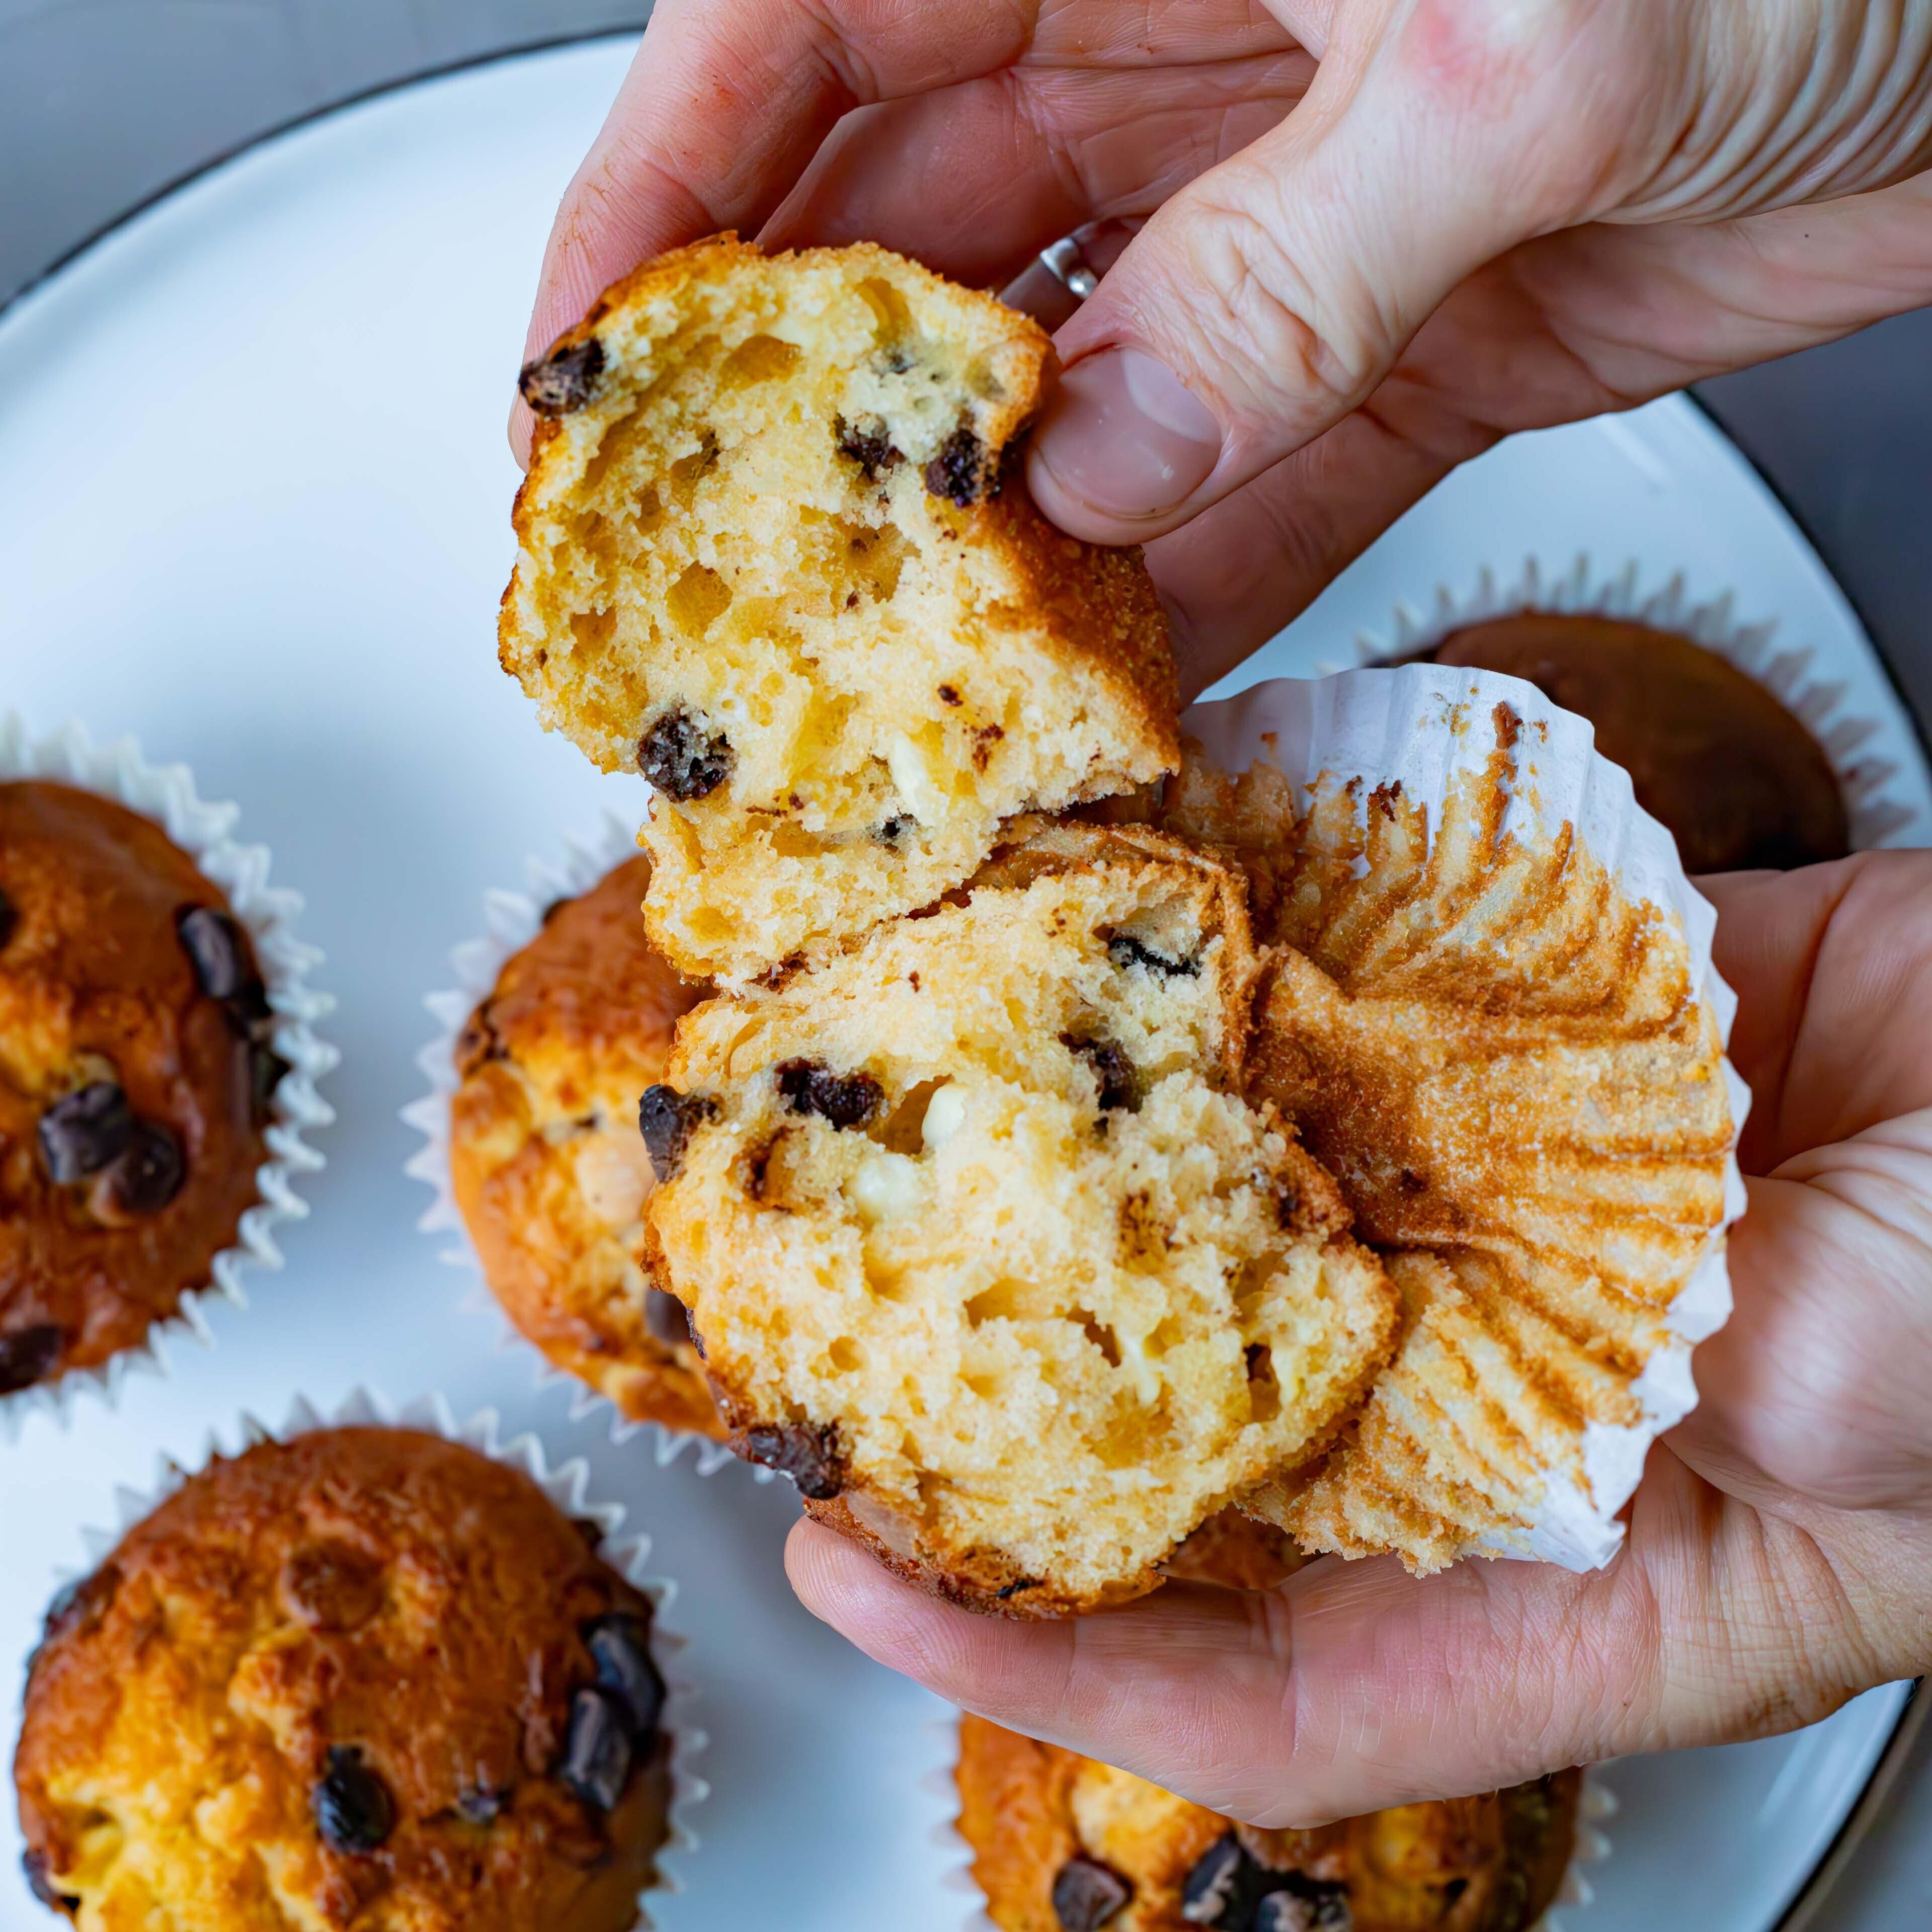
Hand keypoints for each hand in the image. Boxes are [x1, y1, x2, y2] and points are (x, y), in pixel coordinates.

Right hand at [516, 0, 1931, 694]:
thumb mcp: (1525, 33)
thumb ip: (1287, 264)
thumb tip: (1110, 453)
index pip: (808, 18)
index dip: (664, 187)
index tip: (585, 351)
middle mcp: (1194, 36)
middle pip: (923, 234)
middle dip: (830, 409)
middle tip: (755, 568)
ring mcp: (1293, 201)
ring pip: (1081, 384)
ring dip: (1009, 528)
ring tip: (928, 657)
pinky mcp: (1406, 329)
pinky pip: (1249, 473)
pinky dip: (1189, 574)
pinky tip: (1120, 666)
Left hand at [786, 852, 1931, 1823]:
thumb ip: (1821, 1373)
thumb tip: (1703, 1328)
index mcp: (1579, 1573)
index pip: (1269, 1693)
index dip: (1053, 1665)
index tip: (868, 1585)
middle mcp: (1486, 1409)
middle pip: (1198, 1460)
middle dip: (1016, 1418)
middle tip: (844, 1344)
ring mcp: (1478, 1238)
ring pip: (1242, 1247)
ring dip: (1101, 1196)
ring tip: (943, 1129)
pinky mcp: (1499, 1089)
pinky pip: (1332, 1057)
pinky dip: (1241, 1003)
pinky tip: (1144, 941)